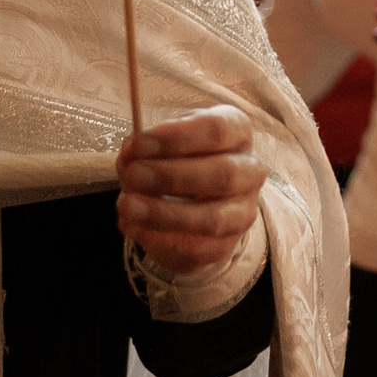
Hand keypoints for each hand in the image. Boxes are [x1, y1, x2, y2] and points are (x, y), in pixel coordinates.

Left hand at [118, 105, 266, 274]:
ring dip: (164, 213)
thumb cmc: (177, 159)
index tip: (138, 143)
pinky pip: (197, 247)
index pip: (217, 129)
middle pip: (223, 174)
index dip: (177, 137)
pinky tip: (133, 226)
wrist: (193, 203)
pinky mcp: (227, 243)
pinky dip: (160, 237)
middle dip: (171, 176)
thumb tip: (129, 155)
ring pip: (212, 218)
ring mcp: (243, 210)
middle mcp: (250, 170)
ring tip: (127, 206)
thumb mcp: (160, 144)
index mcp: (237, 131)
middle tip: (133, 176)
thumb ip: (143, 148)